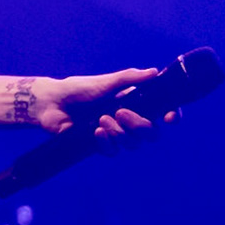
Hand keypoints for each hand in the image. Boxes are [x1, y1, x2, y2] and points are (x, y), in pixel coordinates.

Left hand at [40, 67, 180, 151]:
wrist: (52, 103)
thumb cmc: (79, 89)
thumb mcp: (105, 82)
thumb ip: (129, 78)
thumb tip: (154, 72)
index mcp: (135, 102)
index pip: (162, 111)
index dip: (172, 116)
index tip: (168, 118)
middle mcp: (129, 119)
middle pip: (152, 133)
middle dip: (140, 126)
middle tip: (120, 113)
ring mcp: (116, 133)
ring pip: (134, 144)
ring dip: (120, 133)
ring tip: (100, 119)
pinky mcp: (101, 145)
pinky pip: (114, 152)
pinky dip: (107, 142)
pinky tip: (96, 132)